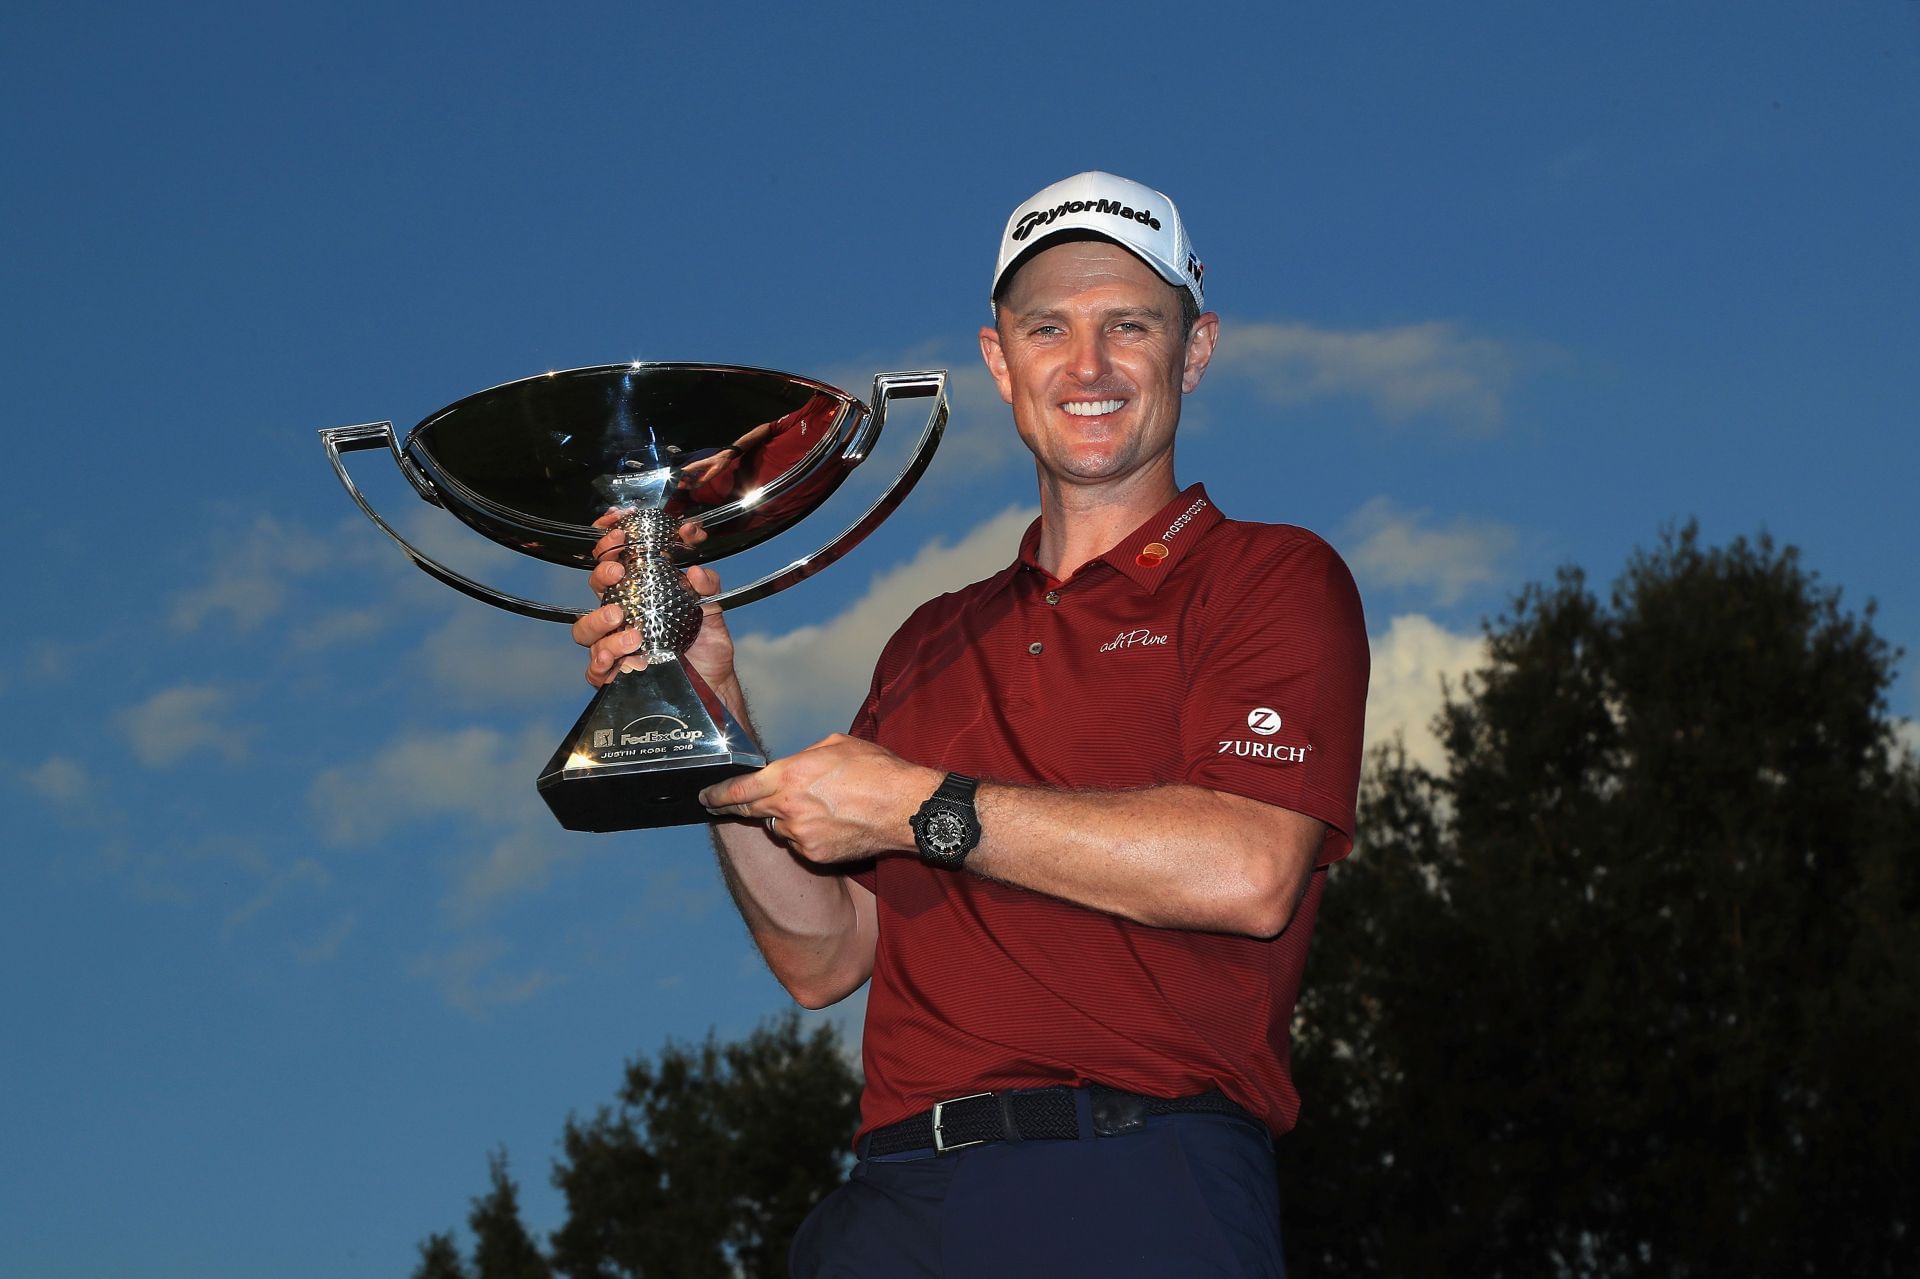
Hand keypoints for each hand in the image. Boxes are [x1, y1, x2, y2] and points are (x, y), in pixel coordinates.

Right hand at [572, 509, 736, 695]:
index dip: (610, 541)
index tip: (618, 528)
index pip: (616, 559)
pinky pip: (594, 669)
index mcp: (640, 592)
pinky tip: (621, 660)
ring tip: (630, 630)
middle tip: (617, 572)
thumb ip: (708, 586)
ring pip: (585, 629)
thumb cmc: (705, 644)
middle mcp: (622, 614)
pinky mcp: (615, 673)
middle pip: (595, 586)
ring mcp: (615, 643)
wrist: (711, 684)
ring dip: (600, 622)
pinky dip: (603, 663)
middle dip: (601, 574)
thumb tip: (697, 571)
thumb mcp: (712, 609)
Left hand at [699, 734, 939, 864]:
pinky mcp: (815, 855)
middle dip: (735, 808)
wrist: (905, 808)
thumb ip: (805, 757)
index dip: (717, 794)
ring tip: (814, 808)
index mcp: (788, 775)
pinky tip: (831, 824)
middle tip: (725, 806)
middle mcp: (787, 807)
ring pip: (778, 828)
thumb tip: (795, 766)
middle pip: (749, 812)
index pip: (738, 790)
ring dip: (784, 819)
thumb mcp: (836, 745)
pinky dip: (807, 835)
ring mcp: (800, 835)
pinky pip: (801, 844)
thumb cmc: (876, 770)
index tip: (704, 796)